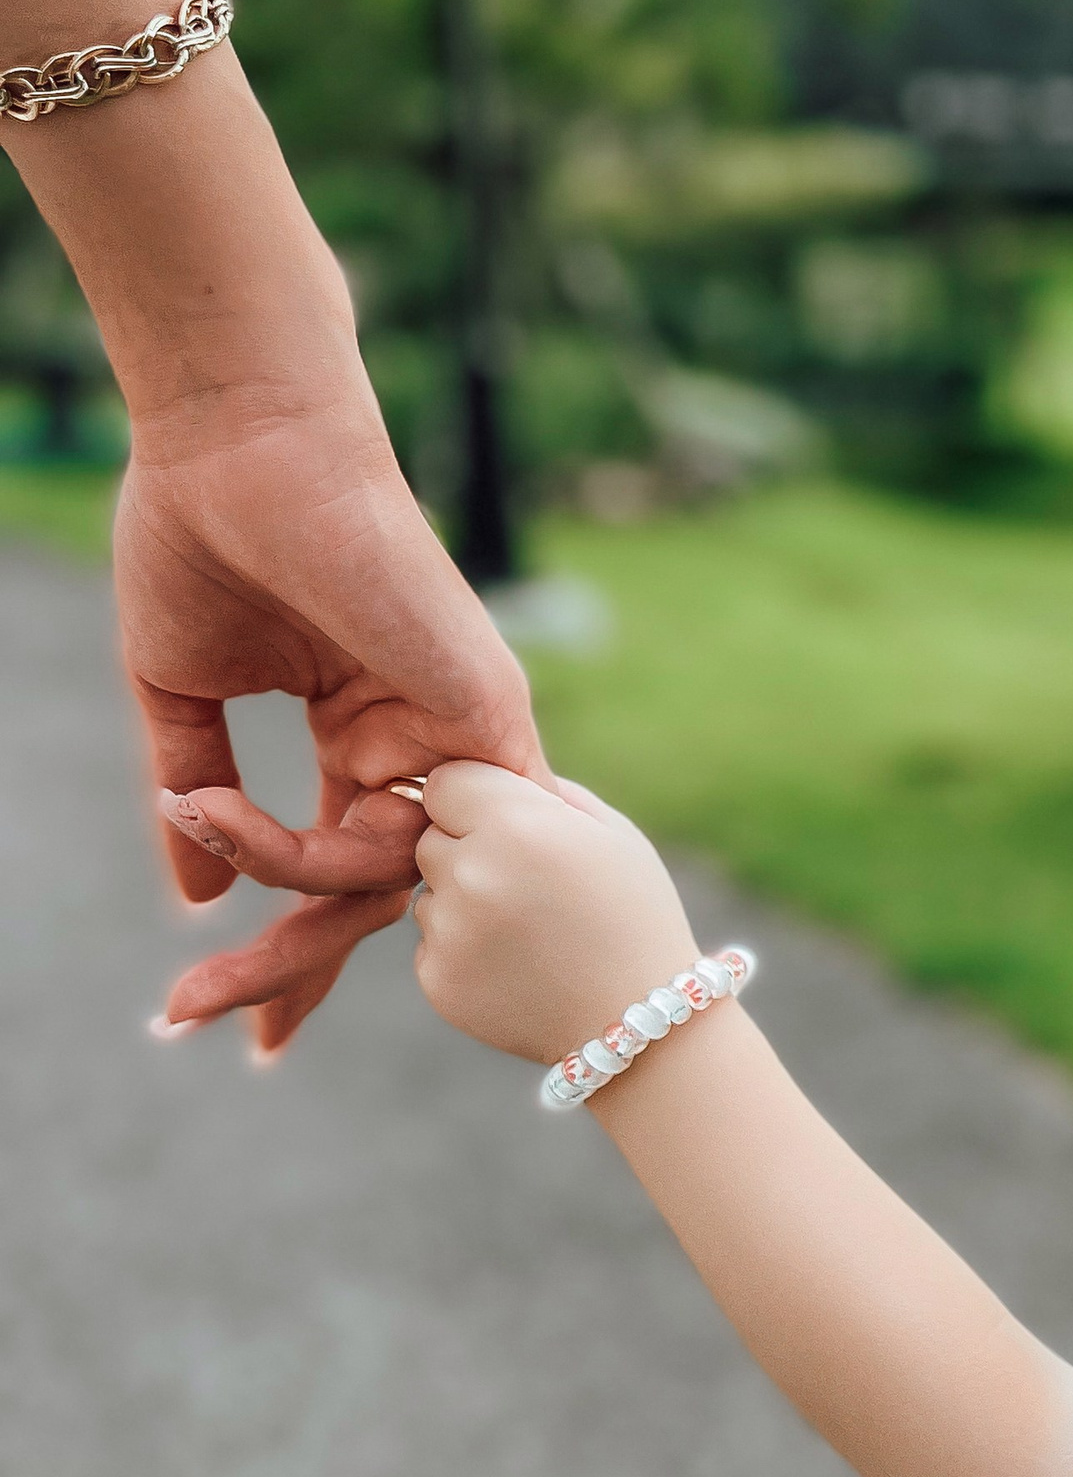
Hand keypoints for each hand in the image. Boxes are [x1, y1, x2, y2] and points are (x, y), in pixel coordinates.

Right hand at [124, 401, 549, 1052]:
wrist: (243, 439)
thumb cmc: (206, 536)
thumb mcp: (184, 693)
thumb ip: (203, 798)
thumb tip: (193, 892)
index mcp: (363, 730)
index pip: (342, 863)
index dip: (292, 941)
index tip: (239, 1022)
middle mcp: (420, 742)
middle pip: (375, 891)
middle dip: (293, 969)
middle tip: (221, 1036)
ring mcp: (458, 731)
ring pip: (394, 876)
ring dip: (291, 916)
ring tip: (208, 908)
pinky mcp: (485, 712)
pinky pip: (432, 832)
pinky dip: (351, 868)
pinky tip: (287, 887)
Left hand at [411, 762, 698, 1069]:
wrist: (641, 1023)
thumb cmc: (636, 916)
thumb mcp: (611, 833)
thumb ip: (542, 792)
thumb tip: (484, 775)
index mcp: (516, 824)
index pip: (445, 782)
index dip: (475, 800)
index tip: (506, 824)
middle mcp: (472, 874)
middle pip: (429, 836)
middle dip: (467, 850)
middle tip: (527, 885)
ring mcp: (449, 932)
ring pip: (429, 893)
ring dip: (463, 903)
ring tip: (530, 933)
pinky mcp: (437, 981)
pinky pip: (431, 944)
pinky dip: (464, 953)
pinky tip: (519, 967)